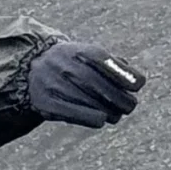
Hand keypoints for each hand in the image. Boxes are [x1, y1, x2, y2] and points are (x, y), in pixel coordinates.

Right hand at [26, 41, 144, 127]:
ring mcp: (54, 84)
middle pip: (98, 85)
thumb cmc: (72, 63)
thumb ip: (113, 64)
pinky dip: (93, 118)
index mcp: (78, 50)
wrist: (31, 69)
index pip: (104, 60)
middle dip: (120, 98)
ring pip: (89, 102)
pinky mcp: (48, 103)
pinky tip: (101, 119)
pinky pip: (76, 114)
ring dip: (110, 111)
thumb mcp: (89, 54)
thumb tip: (136, 80)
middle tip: (130, 106)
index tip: (139, 85)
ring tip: (117, 114)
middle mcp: (65, 65)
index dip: (124, 74)